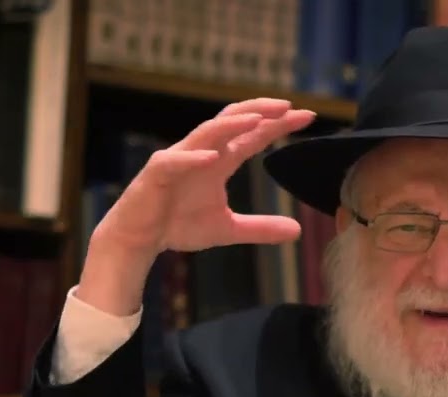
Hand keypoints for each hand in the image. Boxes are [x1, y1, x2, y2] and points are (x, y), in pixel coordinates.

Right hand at [78, 98, 315, 314]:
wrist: (140, 239)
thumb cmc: (179, 225)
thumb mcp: (228, 229)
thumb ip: (260, 227)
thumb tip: (297, 231)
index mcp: (220, 160)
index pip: (253, 135)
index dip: (278, 124)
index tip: (307, 117)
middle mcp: (202, 152)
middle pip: (232, 120)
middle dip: (260, 110)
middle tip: (289, 106)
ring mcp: (179, 158)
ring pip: (206, 132)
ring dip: (231, 124)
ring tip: (257, 120)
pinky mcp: (158, 173)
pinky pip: (176, 161)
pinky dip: (194, 158)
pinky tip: (213, 157)